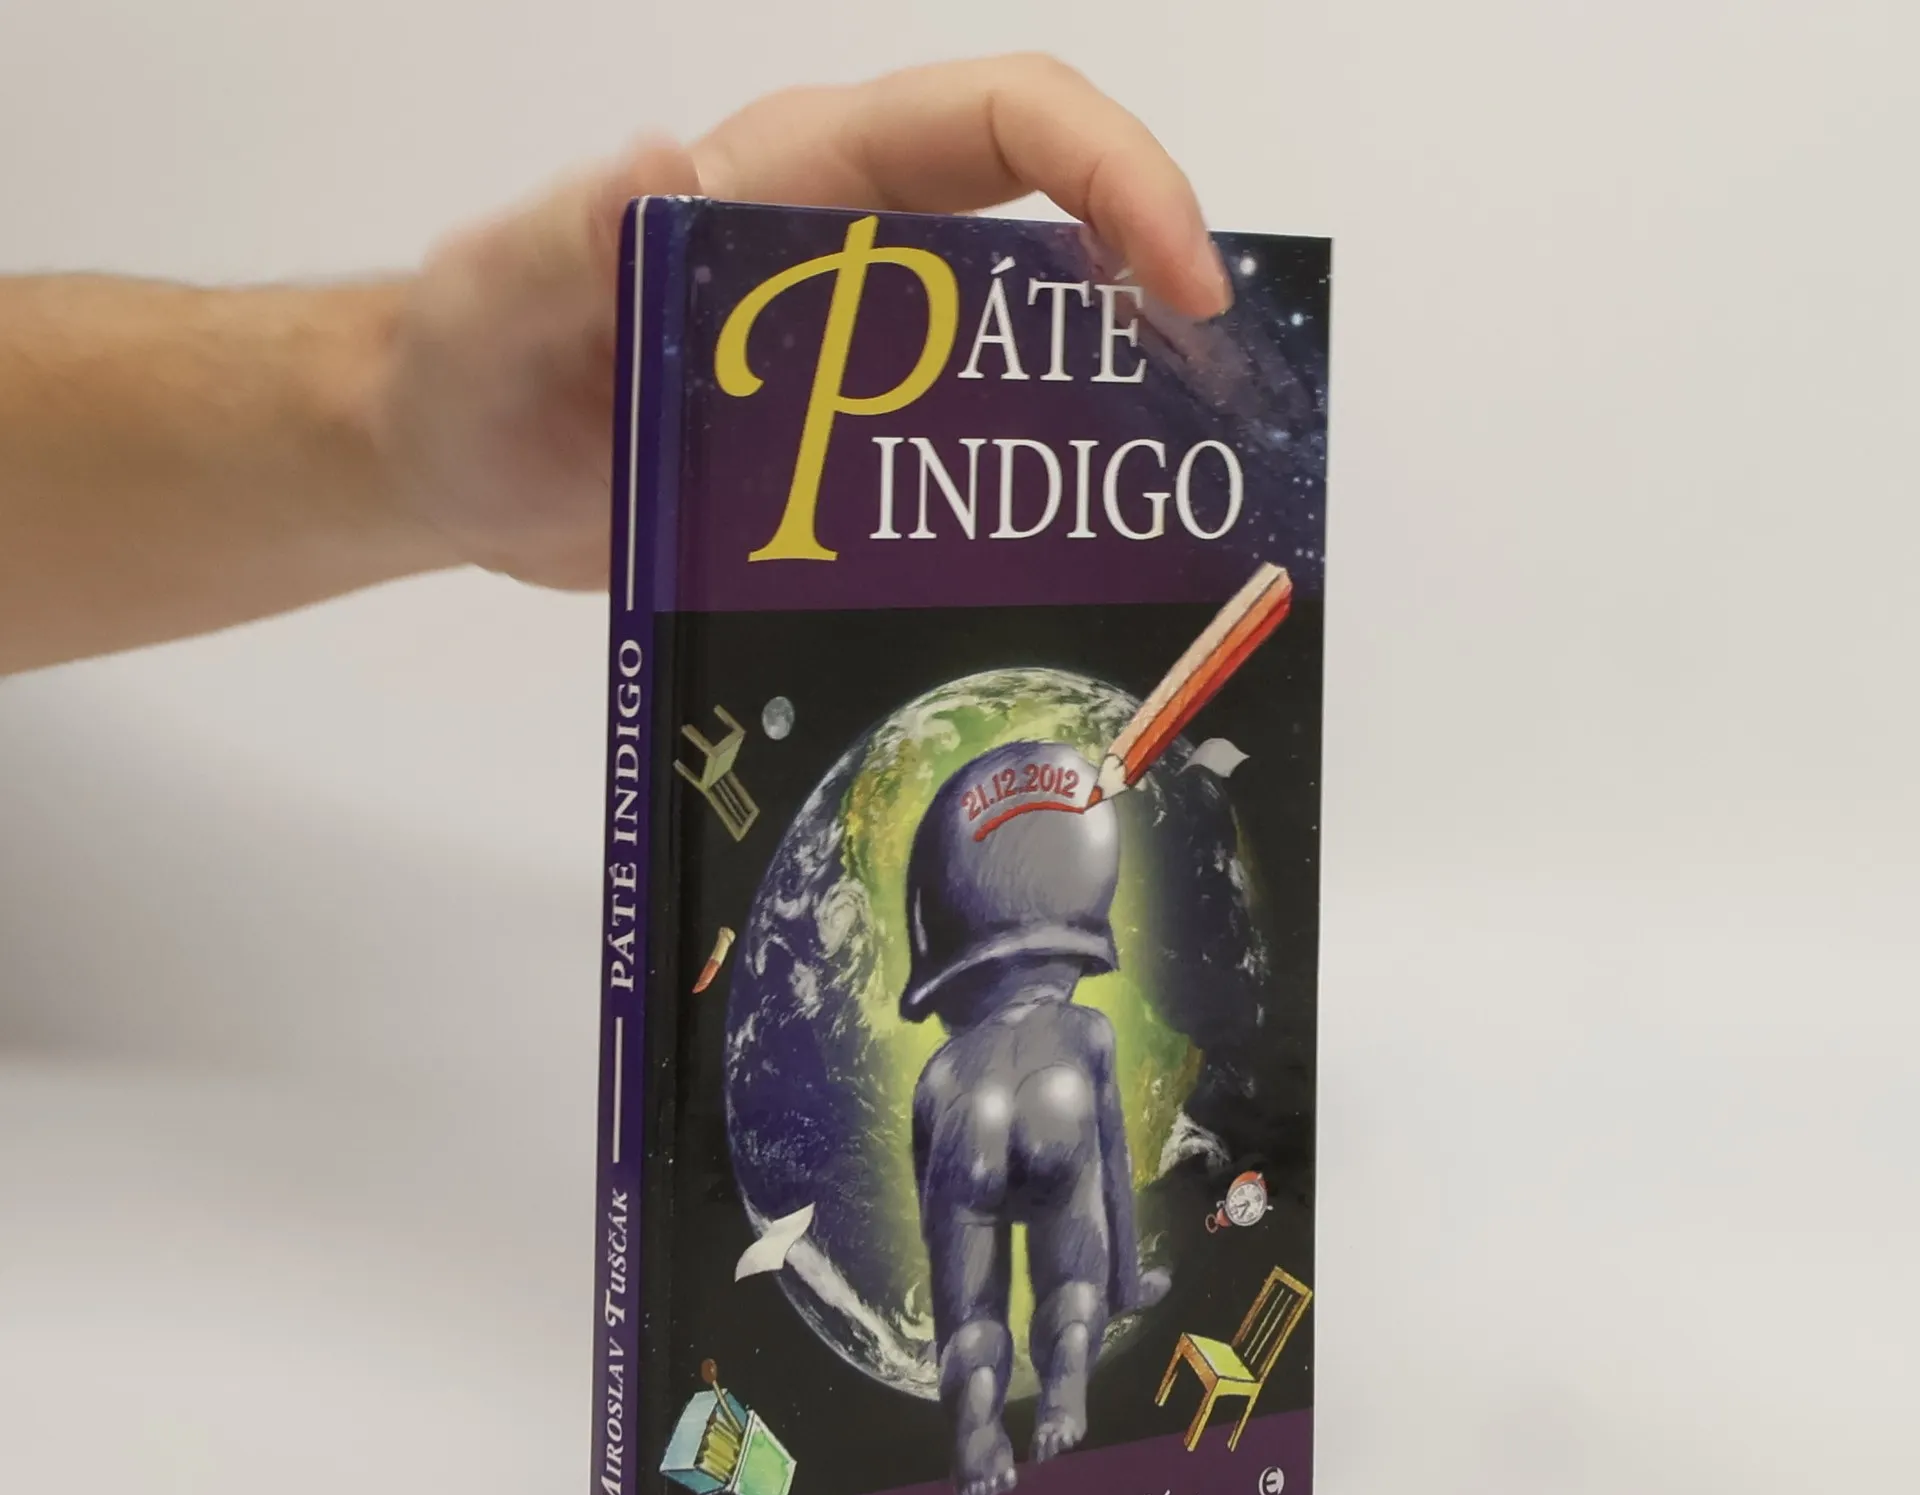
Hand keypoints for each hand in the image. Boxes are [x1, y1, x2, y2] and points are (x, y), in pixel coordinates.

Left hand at [375, 55, 1228, 591]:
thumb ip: (562, 240)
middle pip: (1053, 230)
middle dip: (1153, 296)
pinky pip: (968, 456)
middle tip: (1215, 421)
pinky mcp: (850, 451)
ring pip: (1026, 355)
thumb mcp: (495, 299)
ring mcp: (860, 359)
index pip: (1002, 122)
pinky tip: (1060, 572)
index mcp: (799, 183)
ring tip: (1172, 513)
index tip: (1182, 282)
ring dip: (1107, 413)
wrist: (455, 470)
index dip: (1116, 174)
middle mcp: (853, 257)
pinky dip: (1030, 498)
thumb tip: (665, 163)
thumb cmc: (466, 365)